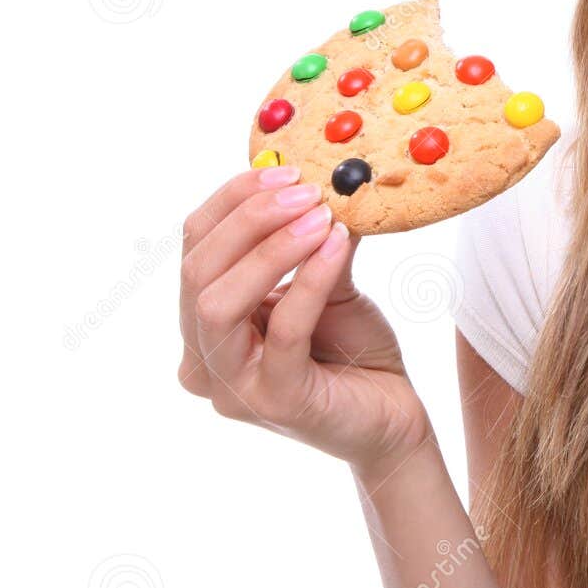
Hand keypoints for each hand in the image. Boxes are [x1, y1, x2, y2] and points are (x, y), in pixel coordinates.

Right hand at [176, 165, 429, 468]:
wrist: (393, 417)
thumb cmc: (351, 351)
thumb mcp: (329, 281)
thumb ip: (313, 238)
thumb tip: (325, 177)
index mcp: (203, 322)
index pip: (193, 247)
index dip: (231, 201)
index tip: (282, 169)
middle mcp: (202, 359)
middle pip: (196, 271)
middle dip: (249, 219)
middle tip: (304, 190)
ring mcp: (232, 387)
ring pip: (219, 303)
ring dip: (270, 248)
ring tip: (320, 216)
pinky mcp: (275, 403)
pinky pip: (281, 331)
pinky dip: (309, 281)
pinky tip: (337, 247)